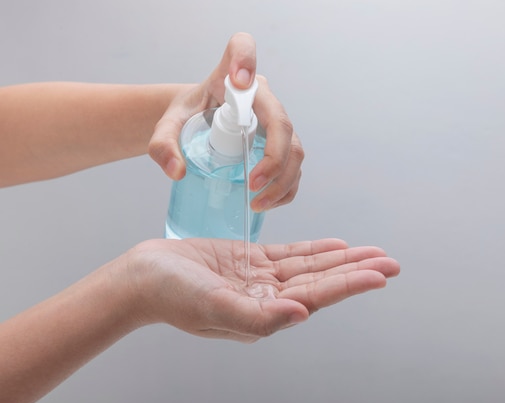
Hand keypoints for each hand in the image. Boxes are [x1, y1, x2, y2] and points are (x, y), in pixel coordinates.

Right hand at [126, 238, 399, 341]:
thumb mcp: (213, 306)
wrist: (141, 277)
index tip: (381, 273)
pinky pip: (290, 255)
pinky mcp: (249, 261)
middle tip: (392, 262)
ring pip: (311, 267)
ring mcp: (260, 279)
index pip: (317, 296)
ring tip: (372, 252)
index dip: (351, 283)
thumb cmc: (171, 296)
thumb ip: (258, 315)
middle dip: (358, 271)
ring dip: (342, 259)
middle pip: (323, 282)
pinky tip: (335, 246)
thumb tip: (301, 315)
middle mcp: (268, 298)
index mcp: (264, 314)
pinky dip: (314, 251)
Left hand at [149, 32, 302, 211]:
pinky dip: (286, 188)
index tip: (238, 81)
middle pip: (282, 122)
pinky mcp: (281, 145)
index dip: (245, 59)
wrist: (198, 125)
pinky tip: (268, 203)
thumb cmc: (186, 118)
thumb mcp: (167, 127)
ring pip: (294, 149)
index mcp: (231, 78)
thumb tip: (178, 171)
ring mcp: (275, 122)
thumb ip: (162, 144)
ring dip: (283, 181)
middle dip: (274, 159)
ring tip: (257, 204)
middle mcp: (261, 98)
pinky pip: (294, 166)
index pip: (242, 49)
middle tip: (251, 186)